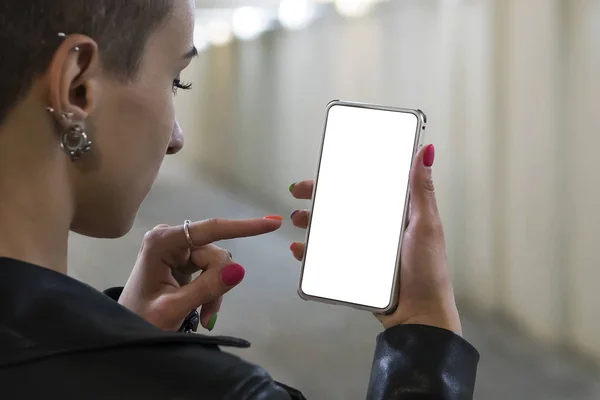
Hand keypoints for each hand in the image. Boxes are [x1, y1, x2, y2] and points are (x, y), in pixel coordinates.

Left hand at [118, 216, 282, 331]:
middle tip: (207, 315)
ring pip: (216, 264)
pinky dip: (211, 291)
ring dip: (215, 291)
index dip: (243, 227)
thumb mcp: (174, 309)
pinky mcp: (182, 258)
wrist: (123, 334)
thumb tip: (239, 269)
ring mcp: (177, 247)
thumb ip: (206, 289)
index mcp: (162, 242)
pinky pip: (211, 270)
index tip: (273, 222)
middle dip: (217, 283)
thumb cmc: (140, 321)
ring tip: (202, 316)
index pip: (211, 230)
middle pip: (215, 252)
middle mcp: (170, 237)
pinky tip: (201, 309)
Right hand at [288, 144, 460, 334]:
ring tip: (298, 220)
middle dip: (318, 197)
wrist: (418, 316)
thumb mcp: (425, 226)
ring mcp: (363, 249)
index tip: (325, 166)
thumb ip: (421, 191)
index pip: (365, 185)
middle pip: (342, 205)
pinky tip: (300, 250)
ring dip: (310, 222)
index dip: (344, 174)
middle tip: (299, 192)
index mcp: (394, 213)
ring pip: (330, 229)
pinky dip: (310, 252)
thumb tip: (427, 151)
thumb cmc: (427, 270)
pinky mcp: (353, 268)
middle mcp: (376, 228)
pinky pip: (326, 257)